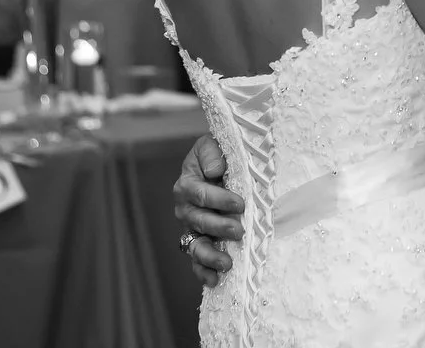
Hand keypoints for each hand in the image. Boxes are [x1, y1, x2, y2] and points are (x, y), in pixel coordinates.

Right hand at [173, 134, 244, 286]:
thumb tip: (214, 171)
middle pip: (199, 221)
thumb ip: (211, 153)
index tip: (240, 204)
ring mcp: (191, 227)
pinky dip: (203, 272)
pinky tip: (215, 281)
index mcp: (187, 184)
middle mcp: (185, 208)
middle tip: (239, 231)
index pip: (201, 194)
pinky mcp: (199, 240)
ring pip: (195, 245)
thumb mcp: (212, 144)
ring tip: (227, 263)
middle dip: (219, 227)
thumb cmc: (217, 154)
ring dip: (210, 256)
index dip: (219, 200)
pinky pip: (197, 260)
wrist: (218, 165)